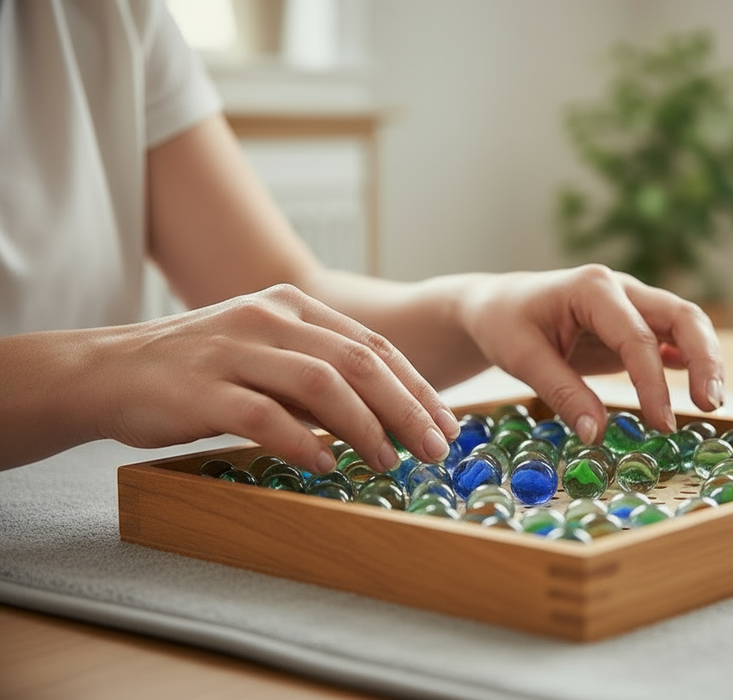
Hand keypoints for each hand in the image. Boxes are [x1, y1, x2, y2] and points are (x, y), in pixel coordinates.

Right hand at [87, 284, 458, 472]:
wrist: (107, 370)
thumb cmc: (198, 369)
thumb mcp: (265, 353)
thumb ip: (317, 374)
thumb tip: (385, 415)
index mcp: (291, 304)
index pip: (373, 345)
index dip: (416, 387)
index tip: (446, 424)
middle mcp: (268, 317)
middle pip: (360, 362)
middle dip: (407, 408)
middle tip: (435, 449)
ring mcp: (234, 350)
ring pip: (322, 384)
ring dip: (366, 427)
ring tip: (390, 461)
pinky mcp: (202, 388)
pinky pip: (266, 416)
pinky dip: (304, 443)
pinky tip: (327, 465)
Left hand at [459, 264, 724, 441]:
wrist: (499, 306)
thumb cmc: (506, 324)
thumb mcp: (522, 358)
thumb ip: (561, 393)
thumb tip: (596, 435)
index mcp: (592, 288)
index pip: (635, 337)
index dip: (652, 383)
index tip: (662, 423)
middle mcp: (622, 289)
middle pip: (681, 316)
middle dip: (705, 358)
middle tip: (711, 405)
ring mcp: (633, 304)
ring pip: (686, 324)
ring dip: (706, 360)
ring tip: (711, 403)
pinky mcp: (636, 324)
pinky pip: (672, 338)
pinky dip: (691, 361)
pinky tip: (698, 389)